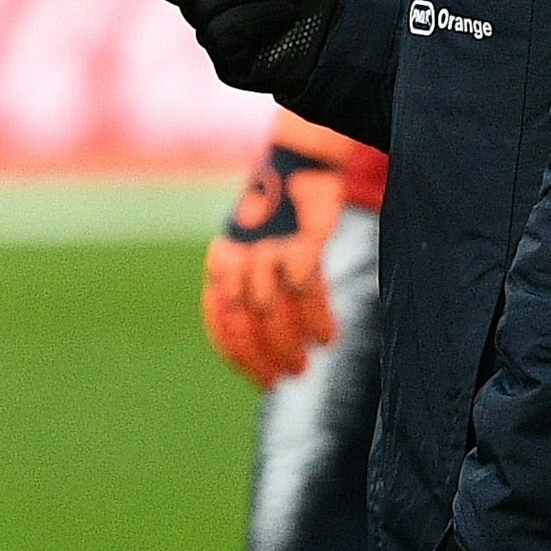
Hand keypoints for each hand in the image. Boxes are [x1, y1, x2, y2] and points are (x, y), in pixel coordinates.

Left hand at [203, 128, 349, 383]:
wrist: (301, 171)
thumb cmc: (279, 224)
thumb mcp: (255, 256)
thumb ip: (252, 296)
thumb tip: (263, 351)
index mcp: (221, 263)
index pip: (221, 320)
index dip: (240, 355)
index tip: (262, 379)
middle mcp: (238, 256)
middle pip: (244, 319)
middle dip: (266, 355)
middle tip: (291, 375)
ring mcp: (267, 247)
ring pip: (272, 309)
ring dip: (292, 342)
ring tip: (310, 358)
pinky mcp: (299, 240)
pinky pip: (306, 289)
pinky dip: (318, 319)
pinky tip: (329, 336)